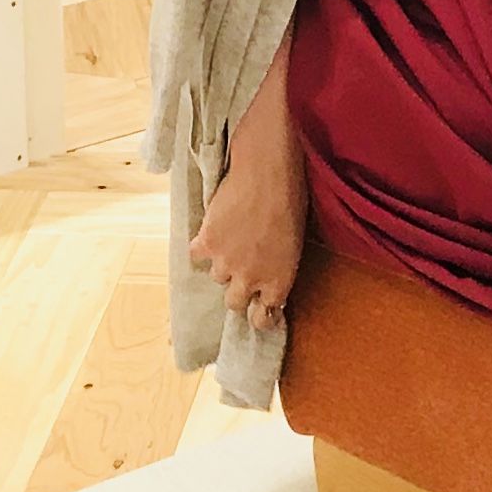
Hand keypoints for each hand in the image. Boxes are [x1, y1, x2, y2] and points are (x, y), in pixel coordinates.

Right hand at [191, 90, 306, 330]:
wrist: (268, 173)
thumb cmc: (292, 201)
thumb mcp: (295, 244)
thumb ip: (278, 267)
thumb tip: (268, 272)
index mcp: (279, 281)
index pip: (263, 318)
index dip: (259, 315)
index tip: (257, 308)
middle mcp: (251, 279)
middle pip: (234, 303)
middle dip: (237, 290)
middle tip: (240, 271)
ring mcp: (226, 263)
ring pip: (215, 277)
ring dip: (221, 263)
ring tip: (229, 239)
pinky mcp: (206, 243)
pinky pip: (196, 254)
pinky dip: (201, 245)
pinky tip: (210, 231)